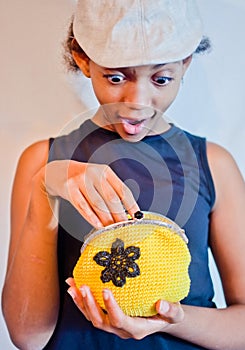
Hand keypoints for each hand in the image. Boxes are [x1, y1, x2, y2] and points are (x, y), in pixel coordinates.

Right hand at [42, 160, 139, 227]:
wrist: (58, 171)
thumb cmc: (83, 179)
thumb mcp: (98, 178)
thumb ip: (111, 191)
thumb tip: (126, 213)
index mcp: (106, 171)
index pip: (122, 189)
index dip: (131, 204)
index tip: (137, 216)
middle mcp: (94, 173)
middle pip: (111, 198)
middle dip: (119, 215)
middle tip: (124, 226)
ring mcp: (81, 180)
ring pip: (97, 204)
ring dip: (106, 218)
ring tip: (111, 228)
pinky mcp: (69, 188)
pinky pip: (82, 206)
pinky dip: (91, 217)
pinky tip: (97, 224)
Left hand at [66, 278, 183, 339]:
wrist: (162, 318)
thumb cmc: (169, 314)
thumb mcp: (175, 313)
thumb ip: (171, 310)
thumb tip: (162, 304)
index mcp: (137, 328)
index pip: (120, 320)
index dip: (111, 307)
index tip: (105, 290)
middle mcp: (121, 329)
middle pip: (100, 321)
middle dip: (89, 305)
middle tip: (83, 286)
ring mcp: (113, 325)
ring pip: (92, 318)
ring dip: (80, 302)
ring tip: (72, 286)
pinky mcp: (108, 318)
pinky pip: (91, 312)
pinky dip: (81, 300)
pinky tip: (74, 286)